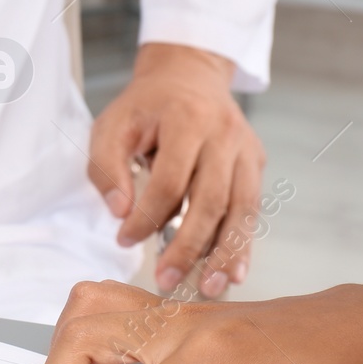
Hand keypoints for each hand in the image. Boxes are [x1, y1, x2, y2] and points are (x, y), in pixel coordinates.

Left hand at [89, 43, 264, 297]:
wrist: (189, 75)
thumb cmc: (146, 106)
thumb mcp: (112, 125)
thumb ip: (107, 167)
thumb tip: (120, 212)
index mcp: (188, 120)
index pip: (169, 181)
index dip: (146, 216)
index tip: (124, 239)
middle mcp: (225, 135)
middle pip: (211, 200)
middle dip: (188, 246)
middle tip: (166, 280)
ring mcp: (246, 150)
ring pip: (241, 209)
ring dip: (226, 253)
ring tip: (210, 287)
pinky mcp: (255, 163)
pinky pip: (250, 209)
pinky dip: (242, 243)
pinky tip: (233, 272)